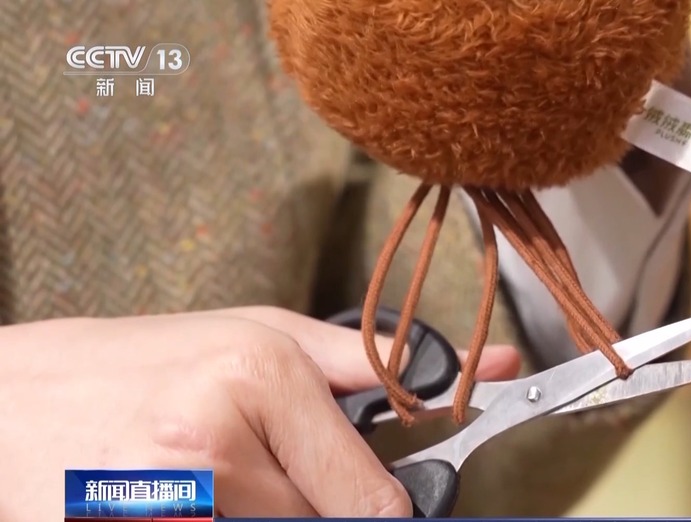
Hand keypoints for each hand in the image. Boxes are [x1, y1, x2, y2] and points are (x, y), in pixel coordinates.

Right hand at [0, 306, 520, 518]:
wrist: (7, 402)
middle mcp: (219, 443)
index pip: (375, 501)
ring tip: (209, 480)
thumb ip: (373, 361)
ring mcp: (176, 505)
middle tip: (261, 472)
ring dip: (265, 519)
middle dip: (313, 509)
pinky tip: (181, 499)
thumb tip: (486, 368)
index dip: (383, 511)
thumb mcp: (257, 334)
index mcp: (260, 375)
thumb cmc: (139, 362)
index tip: (371, 501)